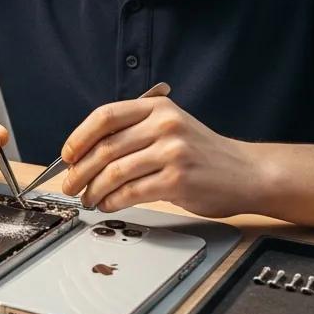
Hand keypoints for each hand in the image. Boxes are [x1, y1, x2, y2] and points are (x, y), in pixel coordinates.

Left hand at [60, 96, 254, 217]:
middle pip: (106, 147)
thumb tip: (88, 152)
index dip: (79, 136)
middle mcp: (164, 125)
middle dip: (80, 170)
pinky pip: (131, 192)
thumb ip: (136, 131)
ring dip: (93, 189)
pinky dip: (113, 201)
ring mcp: (172, 152)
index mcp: (158, 108)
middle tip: (69, 185)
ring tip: (87, 198)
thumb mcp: (172, 127)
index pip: (105, 115)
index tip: (67, 155)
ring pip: (115, 171)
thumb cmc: (204, 154)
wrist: (247, 173)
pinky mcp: (177, 180)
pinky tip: (108, 204)